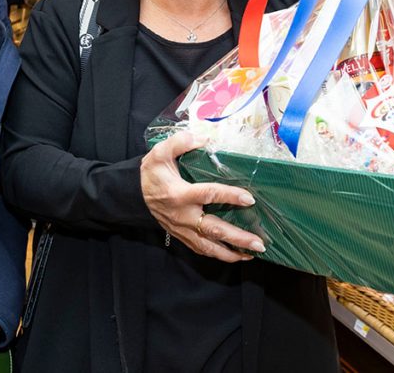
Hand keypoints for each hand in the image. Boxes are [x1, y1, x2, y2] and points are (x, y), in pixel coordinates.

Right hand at [141, 131, 265, 262]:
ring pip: (209, 246)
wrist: (133, 194)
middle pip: (214, 229)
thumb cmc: (151, 174)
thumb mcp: (160, 153)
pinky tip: (234, 255)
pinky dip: (218, 255)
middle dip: (238, 238)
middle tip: (259, 243)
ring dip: (231, 253)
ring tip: (252, 254)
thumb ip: (179, 143)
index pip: (208, 195)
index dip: (230, 196)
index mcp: (180, 194)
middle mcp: (183, 215)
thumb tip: (203, 138)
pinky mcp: (182, 236)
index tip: (249, 198)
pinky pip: (201, 249)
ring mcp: (182, 229)